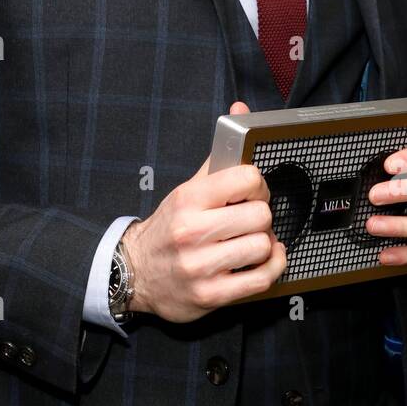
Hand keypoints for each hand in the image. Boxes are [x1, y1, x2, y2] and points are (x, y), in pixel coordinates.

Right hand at [123, 101, 286, 321]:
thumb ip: (219, 155)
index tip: (252, 192)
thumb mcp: (187, 189)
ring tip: (252, 241)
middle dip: (261, 216)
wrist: (135, 273)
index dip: (258, 185)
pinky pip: (261, 280)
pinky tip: (264, 260)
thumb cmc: (168, 228)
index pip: (246, 179)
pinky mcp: (211, 295)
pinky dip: (272, 267)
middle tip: (251, 219)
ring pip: (263, 246)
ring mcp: (201, 266)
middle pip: (260, 214)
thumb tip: (240, 111)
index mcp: (189, 198)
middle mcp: (192, 231)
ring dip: (264, 244)